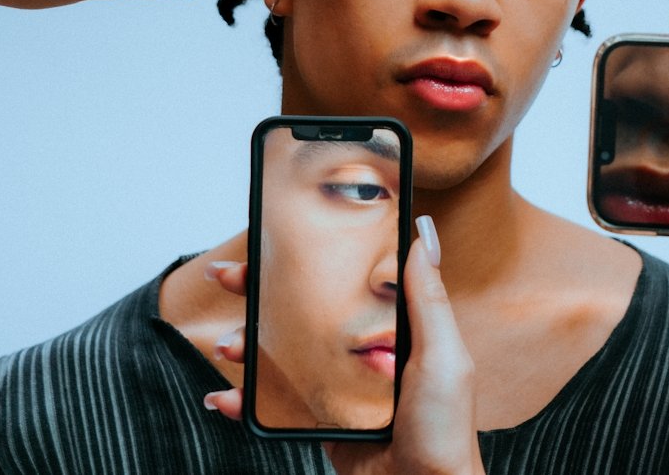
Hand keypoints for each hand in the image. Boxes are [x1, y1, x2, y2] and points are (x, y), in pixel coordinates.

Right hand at [203, 217, 484, 474]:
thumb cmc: (444, 430)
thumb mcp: (443, 355)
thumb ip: (427, 300)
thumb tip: (422, 239)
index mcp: (394, 329)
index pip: (345, 282)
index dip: (310, 261)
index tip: (277, 241)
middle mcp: (360, 353)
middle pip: (302, 311)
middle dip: (259, 293)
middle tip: (228, 277)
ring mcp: (336, 386)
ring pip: (279, 354)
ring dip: (244, 344)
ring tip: (228, 345)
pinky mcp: (319, 420)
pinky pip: (274, 404)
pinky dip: (243, 399)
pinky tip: (225, 396)